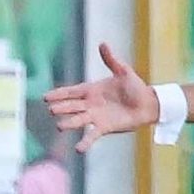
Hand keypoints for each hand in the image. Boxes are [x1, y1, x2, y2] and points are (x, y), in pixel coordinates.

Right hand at [42, 42, 157, 153]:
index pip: (71, 91)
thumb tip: (103, 44)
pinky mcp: (104, 127)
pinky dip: (86, 142)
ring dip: (69, 124)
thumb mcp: (123, 72)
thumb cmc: (135, 87)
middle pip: (71, 106)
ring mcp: (95, 116)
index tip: (45, 97)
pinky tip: (78, 149)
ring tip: (60, 127)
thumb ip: (111, 60)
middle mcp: (90, 104)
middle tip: (51, 109)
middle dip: (61, 108)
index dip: (59, 94)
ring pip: (78, 120)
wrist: (148, 104)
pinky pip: (92, 135)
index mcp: (91, 90)